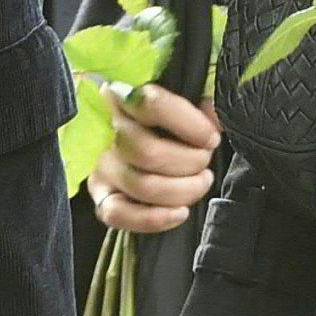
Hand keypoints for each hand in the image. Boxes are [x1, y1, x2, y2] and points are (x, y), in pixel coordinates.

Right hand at [93, 85, 217, 235]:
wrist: (148, 146)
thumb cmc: (171, 124)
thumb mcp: (188, 106)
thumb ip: (201, 109)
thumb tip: (212, 117)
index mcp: (127, 97)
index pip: (151, 104)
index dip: (189, 124)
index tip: (211, 137)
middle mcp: (109, 131)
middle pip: (148, 152)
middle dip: (190, 162)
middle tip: (205, 160)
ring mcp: (103, 166)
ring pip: (142, 186)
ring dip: (183, 190)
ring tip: (200, 182)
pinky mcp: (102, 197)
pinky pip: (119, 215)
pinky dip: (154, 219)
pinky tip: (180, 212)